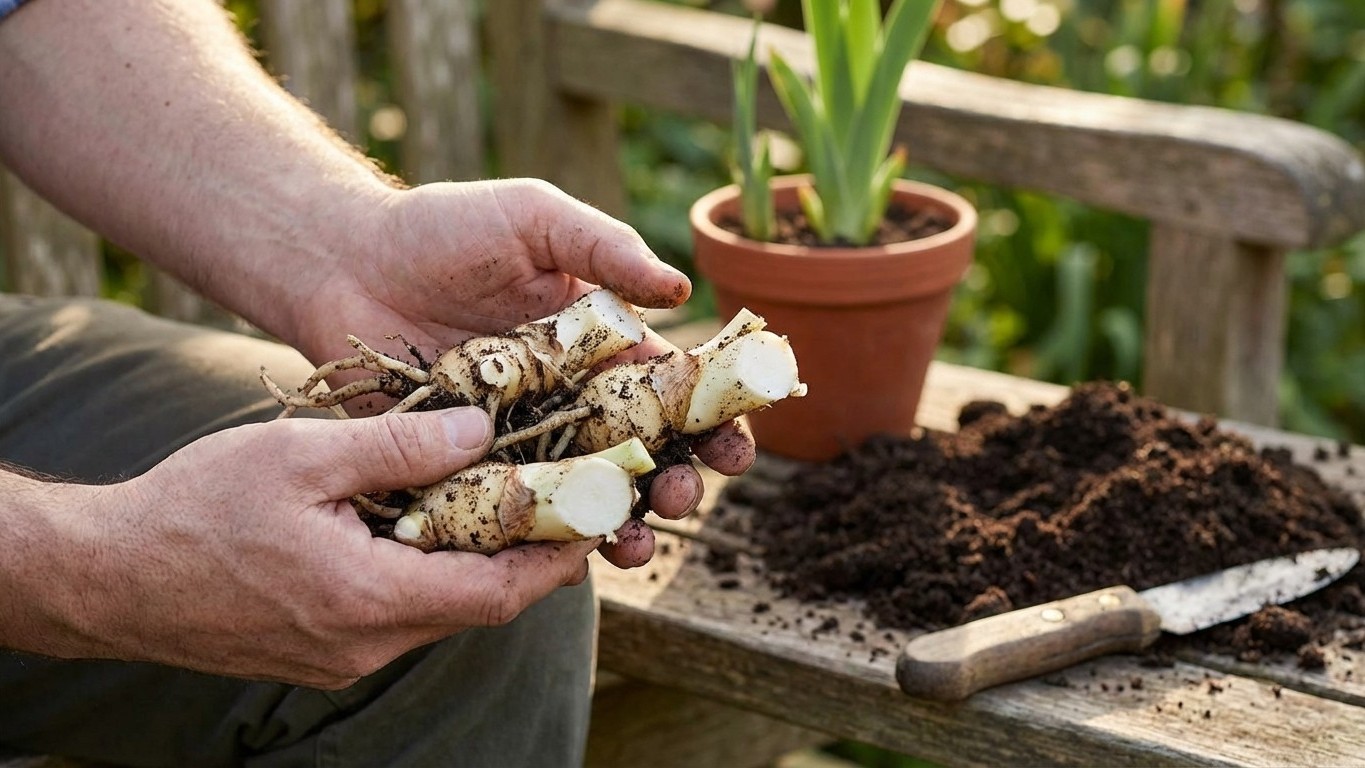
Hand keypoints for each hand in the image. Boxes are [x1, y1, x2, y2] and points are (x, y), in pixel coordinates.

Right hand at [52, 408, 594, 688]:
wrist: (110, 577)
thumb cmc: (196, 509)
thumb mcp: (301, 455)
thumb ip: (398, 444)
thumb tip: (481, 428)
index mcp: (369, 598)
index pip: (500, 592)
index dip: (558, 556)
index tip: (596, 515)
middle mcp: (368, 643)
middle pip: (480, 605)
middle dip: (529, 554)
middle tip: (565, 499)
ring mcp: (345, 655)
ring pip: (443, 610)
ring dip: (481, 562)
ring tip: (509, 500)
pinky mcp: (325, 650)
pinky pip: (403, 614)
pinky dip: (434, 572)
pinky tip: (435, 524)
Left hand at [292, 179, 755, 567]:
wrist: (342, 264)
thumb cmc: (441, 230)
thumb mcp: (531, 218)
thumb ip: (602, 248)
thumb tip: (680, 291)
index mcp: (601, 344)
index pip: (675, 391)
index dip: (716, 422)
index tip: (737, 448)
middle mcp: (572, 398)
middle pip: (646, 454)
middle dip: (680, 482)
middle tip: (685, 495)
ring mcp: (523, 437)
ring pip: (592, 494)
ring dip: (629, 523)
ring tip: (640, 539)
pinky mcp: (469, 467)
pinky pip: (517, 511)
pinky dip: (548, 537)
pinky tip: (571, 554)